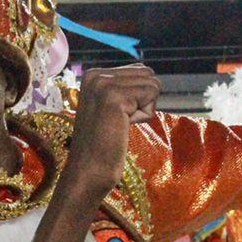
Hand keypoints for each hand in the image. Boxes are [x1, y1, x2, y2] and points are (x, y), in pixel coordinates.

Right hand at [60, 65, 160, 198]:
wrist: (88, 171)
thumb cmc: (103, 144)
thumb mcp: (110, 106)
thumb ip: (124, 87)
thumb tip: (150, 72)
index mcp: (93, 74)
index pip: (140, 70)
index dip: (137, 97)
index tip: (115, 116)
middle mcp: (95, 74)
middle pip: (148, 75)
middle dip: (143, 100)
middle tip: (119, 122)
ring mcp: (103, 84)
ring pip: (152, 84)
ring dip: (143, 109)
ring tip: (119, 125)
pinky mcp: (113, 97)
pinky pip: (151, 95)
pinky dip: (143, 116)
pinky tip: (122, 127)